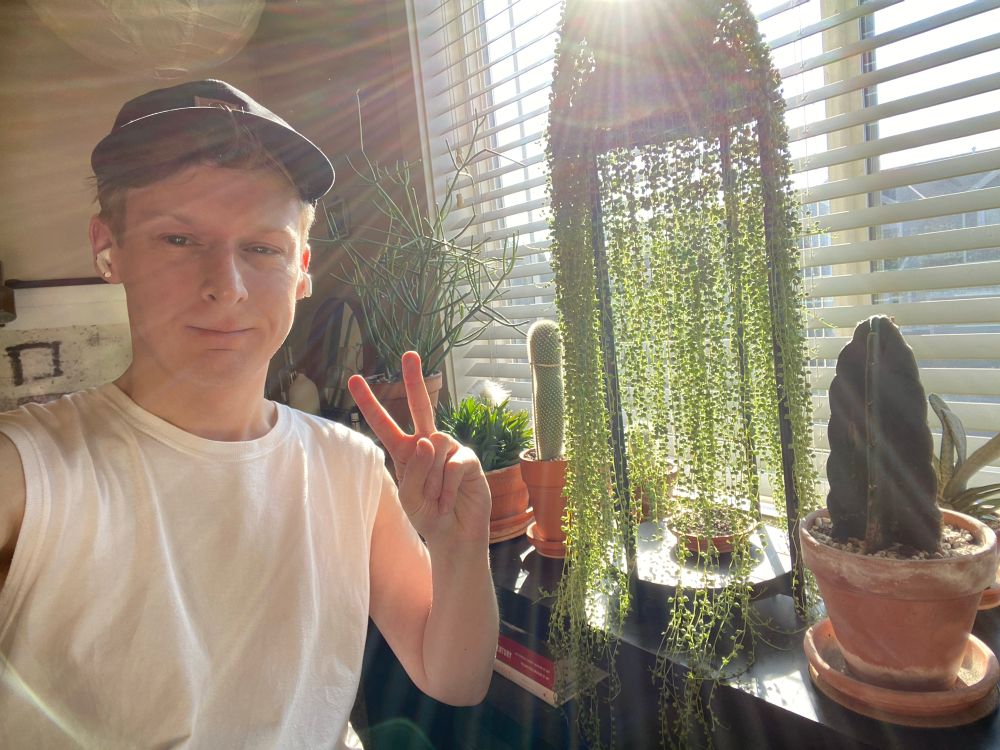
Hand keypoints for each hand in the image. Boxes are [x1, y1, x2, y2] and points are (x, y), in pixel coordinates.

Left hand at [348, 352, 490, 545]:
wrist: (454, 535)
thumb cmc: (427, 515)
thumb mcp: (409, 496)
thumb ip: (414, 469)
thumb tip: (430, 439)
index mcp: (405, 451)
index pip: (384, 424)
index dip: (369, 402)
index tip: (353, 379)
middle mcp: (428, 443)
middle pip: (421, 406)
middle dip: (414, 380)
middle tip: (408, 354)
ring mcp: (450, 449)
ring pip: (434, 448)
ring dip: (431, 480)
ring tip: (437, 499)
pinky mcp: (468, 459)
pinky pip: (452, 464)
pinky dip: (447, 486)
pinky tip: (450, 498)